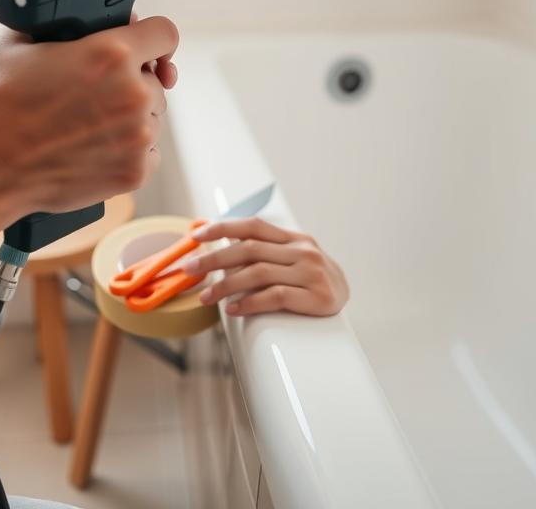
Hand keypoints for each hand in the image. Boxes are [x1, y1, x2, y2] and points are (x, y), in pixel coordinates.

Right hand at [0, 16, 178, 219]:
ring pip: (151, 117)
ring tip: (85, 124)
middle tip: (91, 93)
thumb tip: (73, 17)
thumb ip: (52, 22)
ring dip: (130, 118)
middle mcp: (133, 94)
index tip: (144, 47)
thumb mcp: (13, 43)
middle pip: (154, 80)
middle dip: (130, 82)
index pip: (164, 33)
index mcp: (111, 54)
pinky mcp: (133, 172)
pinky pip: (148, 154)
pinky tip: (94, 148)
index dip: (152, 36)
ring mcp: (137, 137)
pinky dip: (128, 151)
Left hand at [182, 218, 348, 316]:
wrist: (347, 297)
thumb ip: (261, 250)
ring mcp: (312, 273)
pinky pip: (276, 297)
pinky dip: (251, 302)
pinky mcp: (317, 297)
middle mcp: (303, 250)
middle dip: (214, 259)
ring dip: (226, 286)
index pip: (253, 226)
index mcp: (293, 238)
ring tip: (205, 298)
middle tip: (189, 269)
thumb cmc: (308, 278)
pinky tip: (233, 309)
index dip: (222, 228)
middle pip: (250, 249)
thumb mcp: (289, 256)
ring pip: (259, 273)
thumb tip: (219, 242)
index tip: (195, 236)